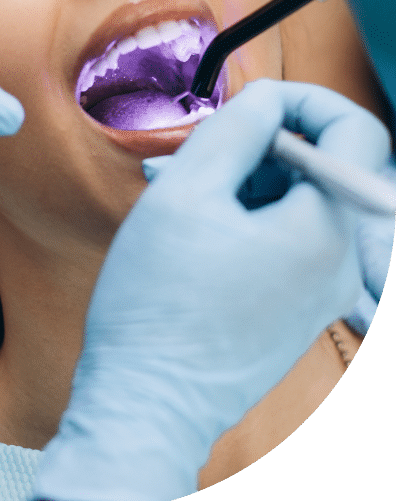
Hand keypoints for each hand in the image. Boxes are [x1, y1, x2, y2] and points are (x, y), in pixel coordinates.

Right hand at [32, 80, 390, 500]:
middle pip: (328, 166)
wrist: (147, 403)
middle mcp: (343, 262)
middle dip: (268, 143)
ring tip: (190, 190)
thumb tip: (269, 98)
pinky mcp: (301, 307)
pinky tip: (200, 225)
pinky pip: (293, 237)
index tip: (254, 101)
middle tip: (207, 150)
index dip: (305, 100)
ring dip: (253, 179)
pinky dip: (253, 215)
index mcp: (326, 230)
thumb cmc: (158, 303)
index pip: (354, 131)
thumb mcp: (188, 190)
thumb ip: (238, 127)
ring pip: (305, 201)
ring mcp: (325, 290)